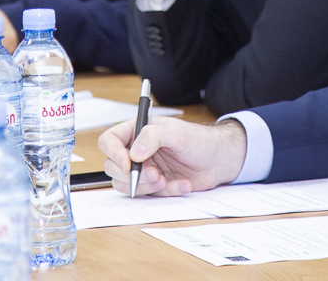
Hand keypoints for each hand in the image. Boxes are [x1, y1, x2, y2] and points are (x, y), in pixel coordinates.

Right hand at [98, 116, 246, 196]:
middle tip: (154, 174)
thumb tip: (134, 153)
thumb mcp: (176, 133)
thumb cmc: (198, 140)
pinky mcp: (154, 185)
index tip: (128, 164)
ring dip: (144, 186)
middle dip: (132, 175)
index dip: (113, 153)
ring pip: (126, 185)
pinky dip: (165, 192)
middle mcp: (136, 151)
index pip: (109, 140)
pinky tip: (182, 184)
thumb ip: (153, 137)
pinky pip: (148, 194)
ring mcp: (143, 169)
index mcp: (136, 131)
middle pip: (113, 167)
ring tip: (165, 180)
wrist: (218, 160)